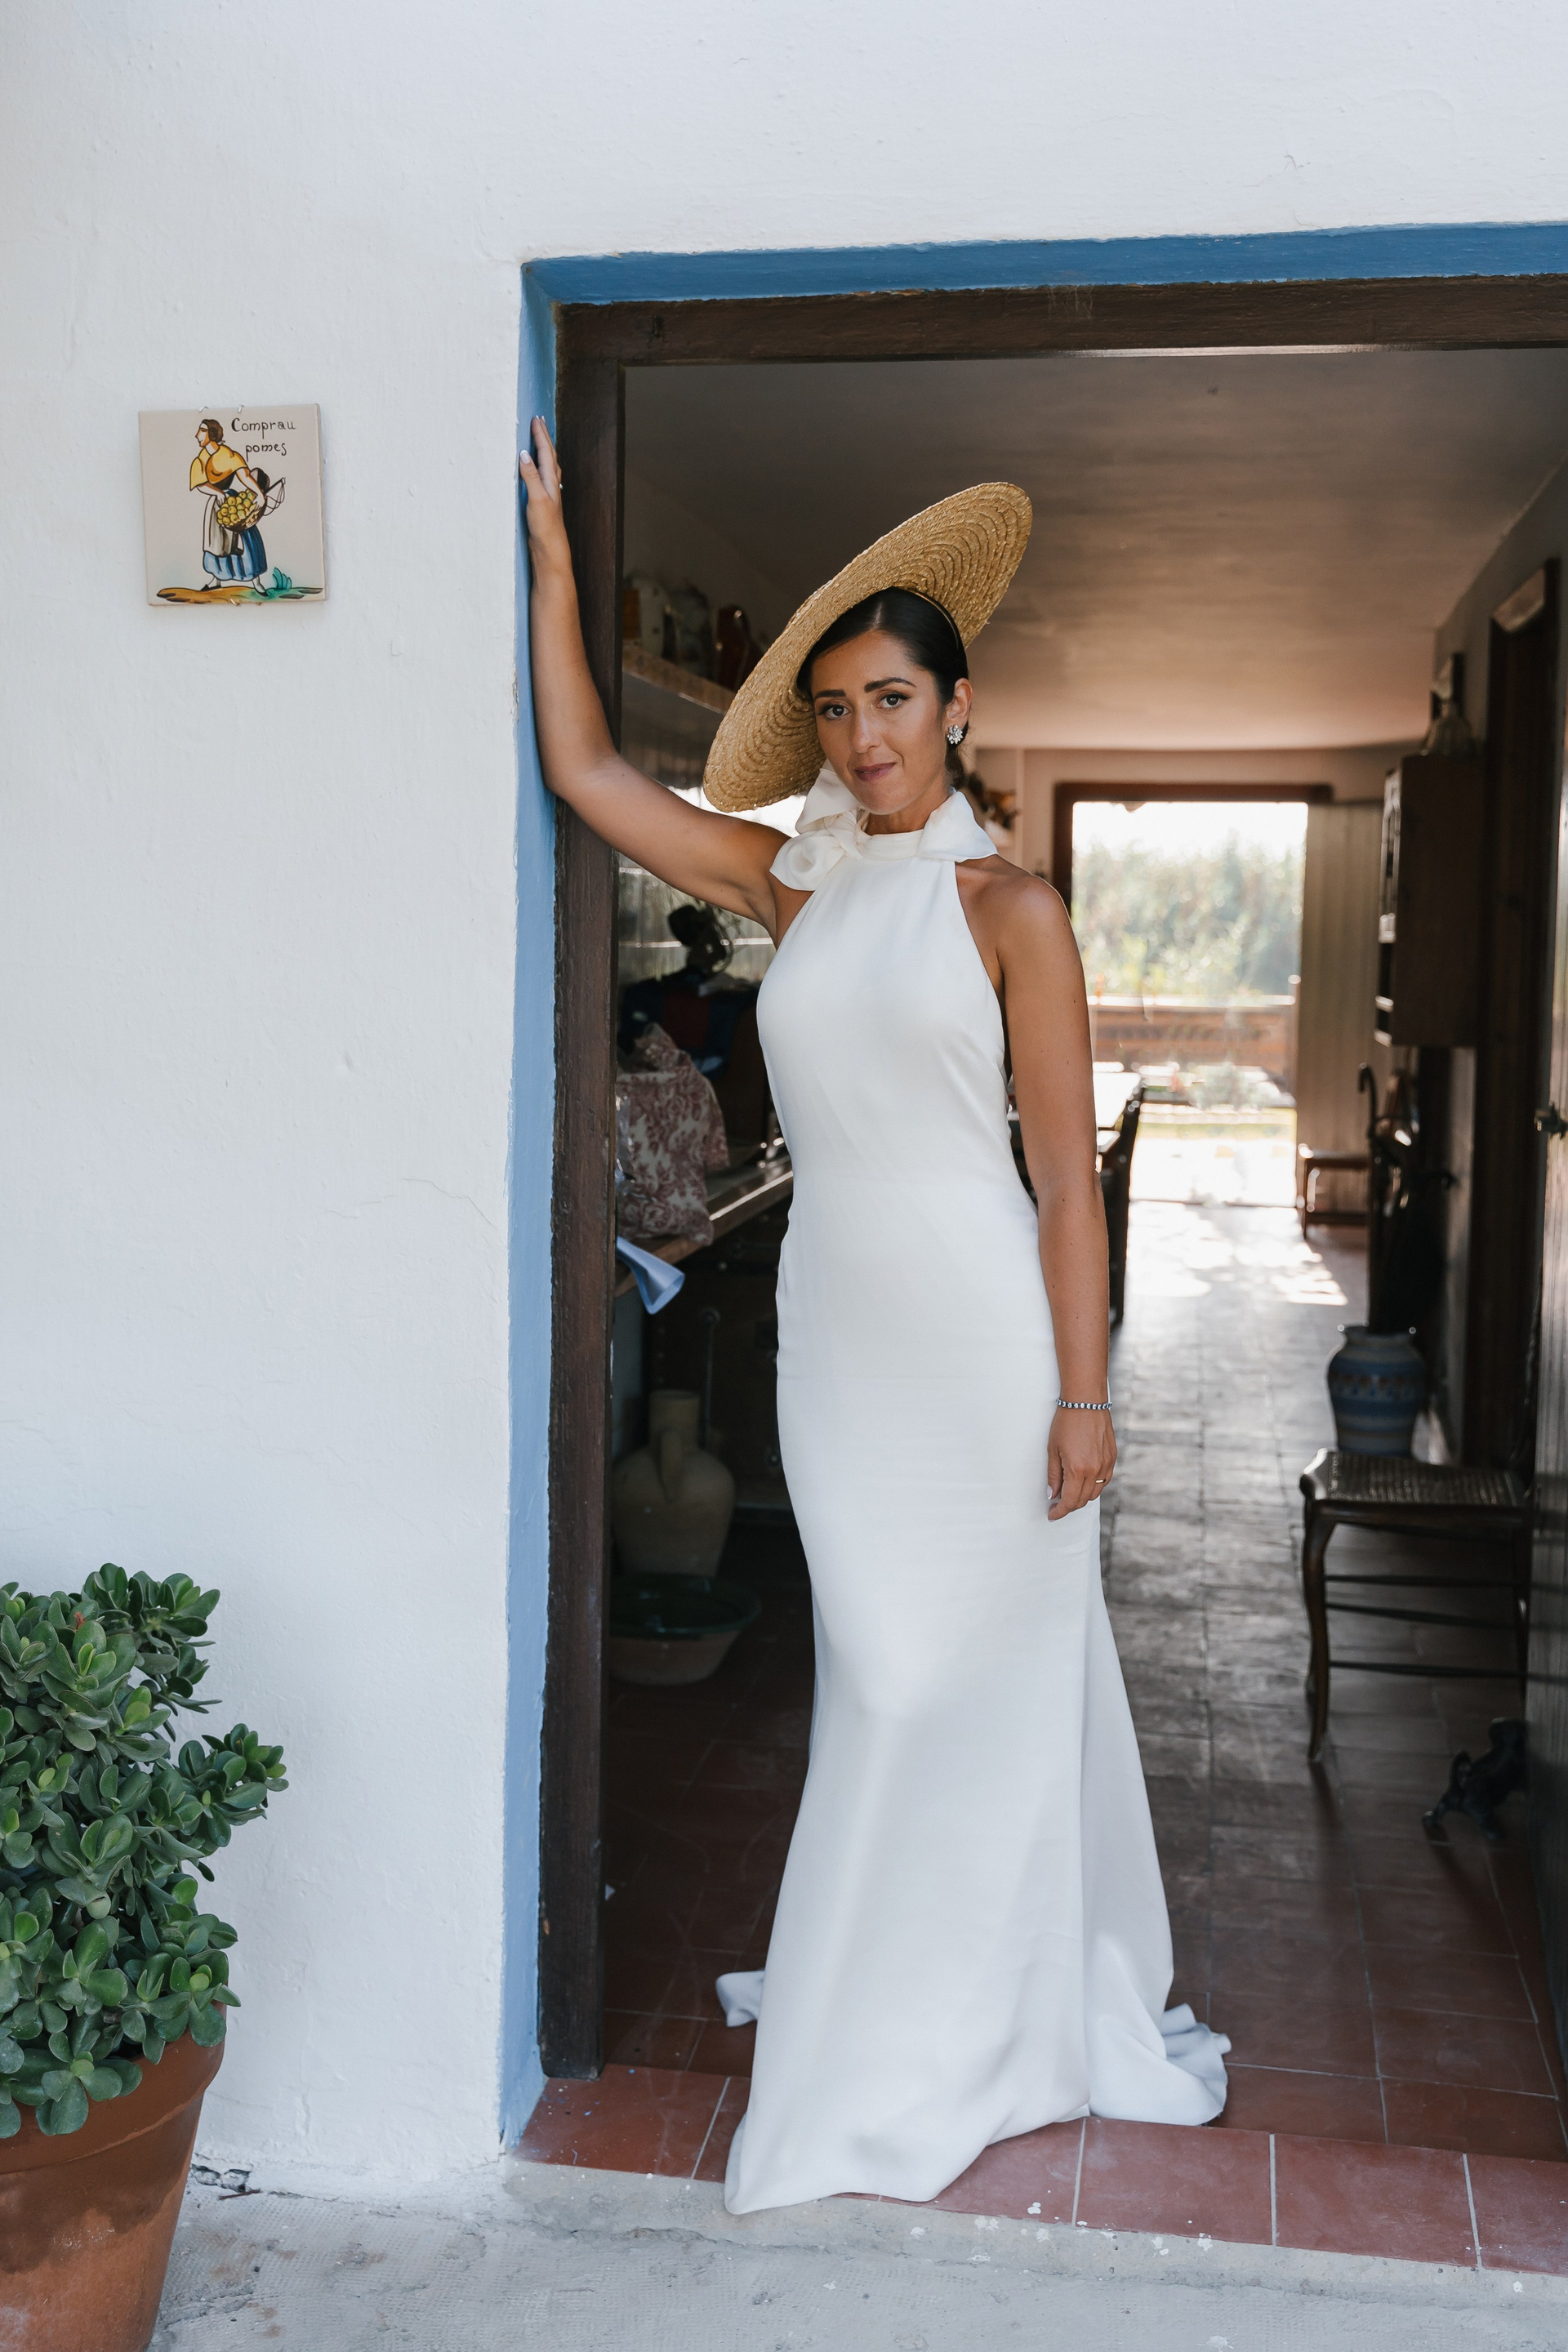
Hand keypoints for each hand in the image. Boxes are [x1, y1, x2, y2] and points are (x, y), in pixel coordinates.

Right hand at [519, 416, 569, 570]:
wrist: (550, 550)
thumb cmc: (545, 527)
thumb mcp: (536, 499)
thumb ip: (530, 476)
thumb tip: (524, 454)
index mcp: (550, 480)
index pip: (546, 452)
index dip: (540, 435)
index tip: (535, 419)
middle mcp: (552, 484)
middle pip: (550, 455)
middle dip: (544, 437)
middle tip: (539, 421)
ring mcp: (549, 493)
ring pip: (549, 465)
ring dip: (545, 450)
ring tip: (541, 439)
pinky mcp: (543, 502)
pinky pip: (543, 476)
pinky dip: (541, 466)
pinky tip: (540, 470)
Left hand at [1047, 1406, 1115, 1519]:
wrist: (1086, 1402)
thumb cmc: (1066, 1422)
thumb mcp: (1053, 1449)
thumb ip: (1054, 1475)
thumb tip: (1053, 1494)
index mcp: (1078, 1470)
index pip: (1070, 1501)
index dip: (1060, 1511)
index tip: (1052, 1514)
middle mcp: (1095, 1470)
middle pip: (1083, 1500)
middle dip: (1069, 1506)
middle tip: (1057, 1504)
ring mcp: (1106, 1465)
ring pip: (1095, 1493)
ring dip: (1081, 1497)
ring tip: (1068, 1492)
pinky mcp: (1112, 1458)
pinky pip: (1104, 1481)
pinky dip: (1094, 1486)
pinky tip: (1083, 1481)